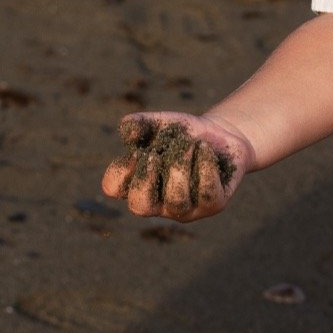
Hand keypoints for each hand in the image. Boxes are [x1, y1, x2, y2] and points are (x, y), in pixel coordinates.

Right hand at [103, 110, 254, 221]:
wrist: (219, 134)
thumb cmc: (182, 133)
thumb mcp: (159, 123)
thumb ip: (139, 124)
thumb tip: (126, 132)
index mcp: (137, 183)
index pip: (113, 188)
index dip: (120, 171)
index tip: (138, 151)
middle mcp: (158, 203)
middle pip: (140, 206)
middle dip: (146, 179)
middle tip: (155, 156)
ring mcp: (186, 208)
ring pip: (176, 201)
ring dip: (180, 167)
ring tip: (190, 145)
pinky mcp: (213, 205)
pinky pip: (207, 194)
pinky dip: (205, 166)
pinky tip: (205, 149)